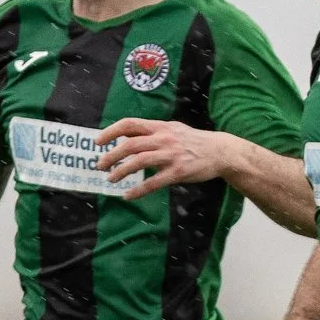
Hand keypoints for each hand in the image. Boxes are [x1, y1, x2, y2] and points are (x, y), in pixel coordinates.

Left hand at [98, 119, 236, 200]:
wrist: (220, 152)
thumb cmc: (194, 141)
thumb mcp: (173, 129)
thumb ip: (153, 131)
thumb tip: (128, 136)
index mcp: (160, 127)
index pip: (130, 124)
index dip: (111, 131)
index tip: (99, 141)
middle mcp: (164, 139)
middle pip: (130, 145)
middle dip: (112, 155)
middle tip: (100, 165)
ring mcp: (171, 155)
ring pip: (139, 162)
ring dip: (121, 171)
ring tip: (111, 179)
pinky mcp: (178, 172)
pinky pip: (153, 182)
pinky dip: (138, 190)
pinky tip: (128, 195)